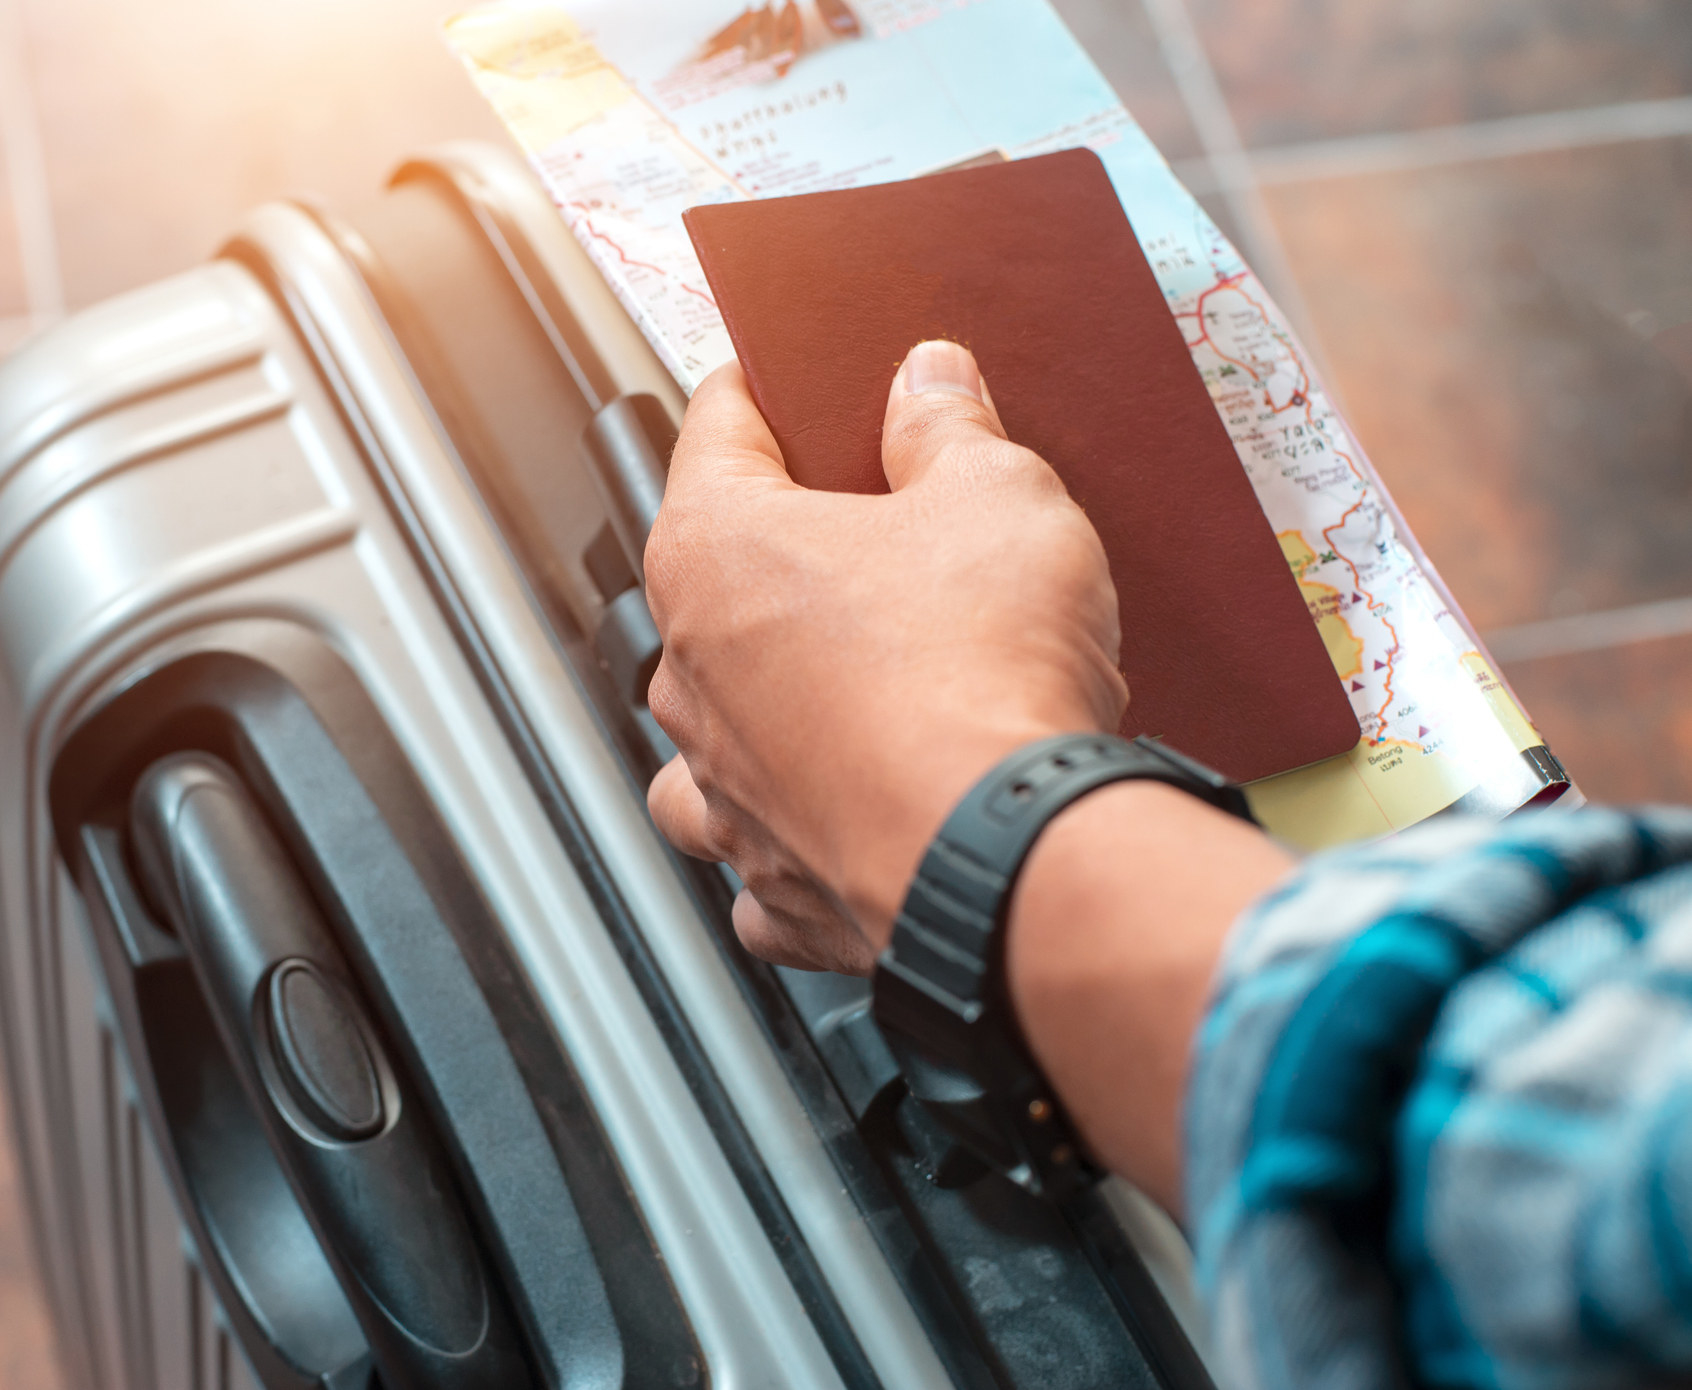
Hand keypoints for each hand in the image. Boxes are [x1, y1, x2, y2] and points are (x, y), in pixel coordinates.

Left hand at [644, 339, 1129, 972]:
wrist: (1012, 858)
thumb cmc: (981, 677)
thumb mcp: (995, 495)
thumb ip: (948, 427)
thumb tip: (928, 384)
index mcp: (714, 551)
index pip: (716, 429)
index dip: (768, 389)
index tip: (794, 378)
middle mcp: (691, 673)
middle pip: (717, 576)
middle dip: (794, 548)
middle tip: (884, 528)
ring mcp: (722, 786)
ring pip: (715, 723)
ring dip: (770, 698)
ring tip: (858, 680)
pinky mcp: (775, 881)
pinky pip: (763, 850)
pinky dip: (800, 831)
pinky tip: (858, 806)